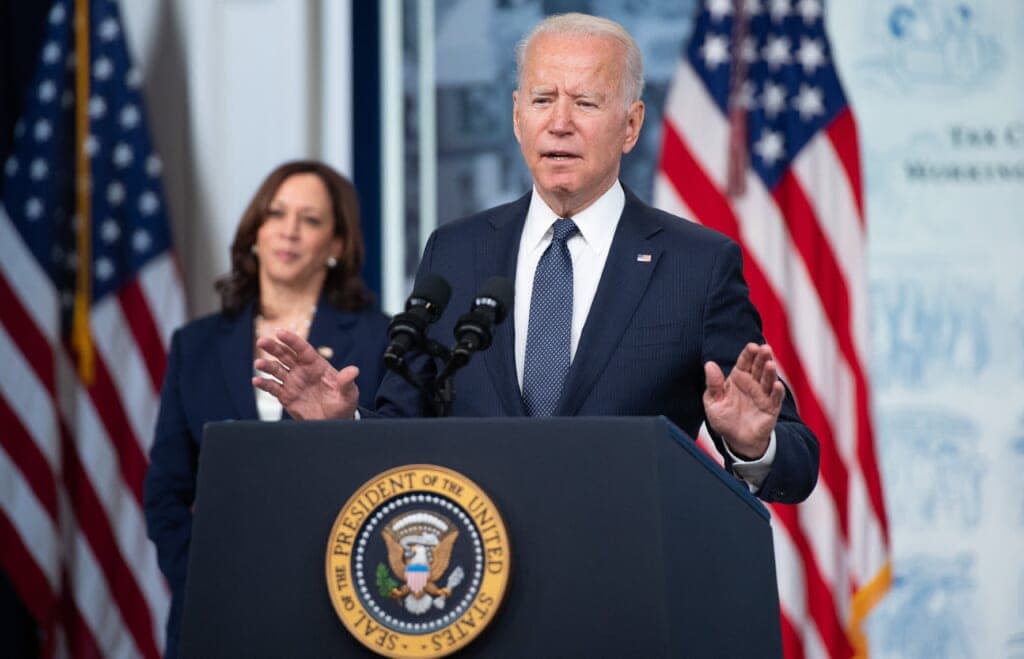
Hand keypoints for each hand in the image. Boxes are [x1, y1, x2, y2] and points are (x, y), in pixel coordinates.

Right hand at [252, 330, 360, 419]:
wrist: (335, 422)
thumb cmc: (344, 404)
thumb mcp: (349, 393)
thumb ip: (347, 382)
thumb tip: (354, 370)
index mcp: (316, 365)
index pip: (302, 349)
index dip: (291, 340)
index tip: (279, 332)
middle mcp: (302, 371)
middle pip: (285, 355)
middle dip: (273, 347)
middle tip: (261, 341)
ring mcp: (293, 383)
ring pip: (276, 370)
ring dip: (266, 366)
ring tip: (258, 364)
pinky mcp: (286, 396)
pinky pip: (273, 388)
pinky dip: (264, 384)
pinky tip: (256, 381)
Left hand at [703, 342, 784, 459]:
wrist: (736, 440)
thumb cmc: (724, 419)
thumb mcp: (713, 402)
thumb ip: (713, 384)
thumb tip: (709, 364)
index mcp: (738, 378)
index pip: (744, 362)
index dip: (748, 354)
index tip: (751, 346)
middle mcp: (753, 383)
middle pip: (759, 367)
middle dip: (762, 357)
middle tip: (765, 349)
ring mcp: (763, 395)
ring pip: (768, 380)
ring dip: (770, 372)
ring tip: (770, 364)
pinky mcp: (771, 408)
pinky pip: (775, 398)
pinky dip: (777, 392)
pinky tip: (776, 385)